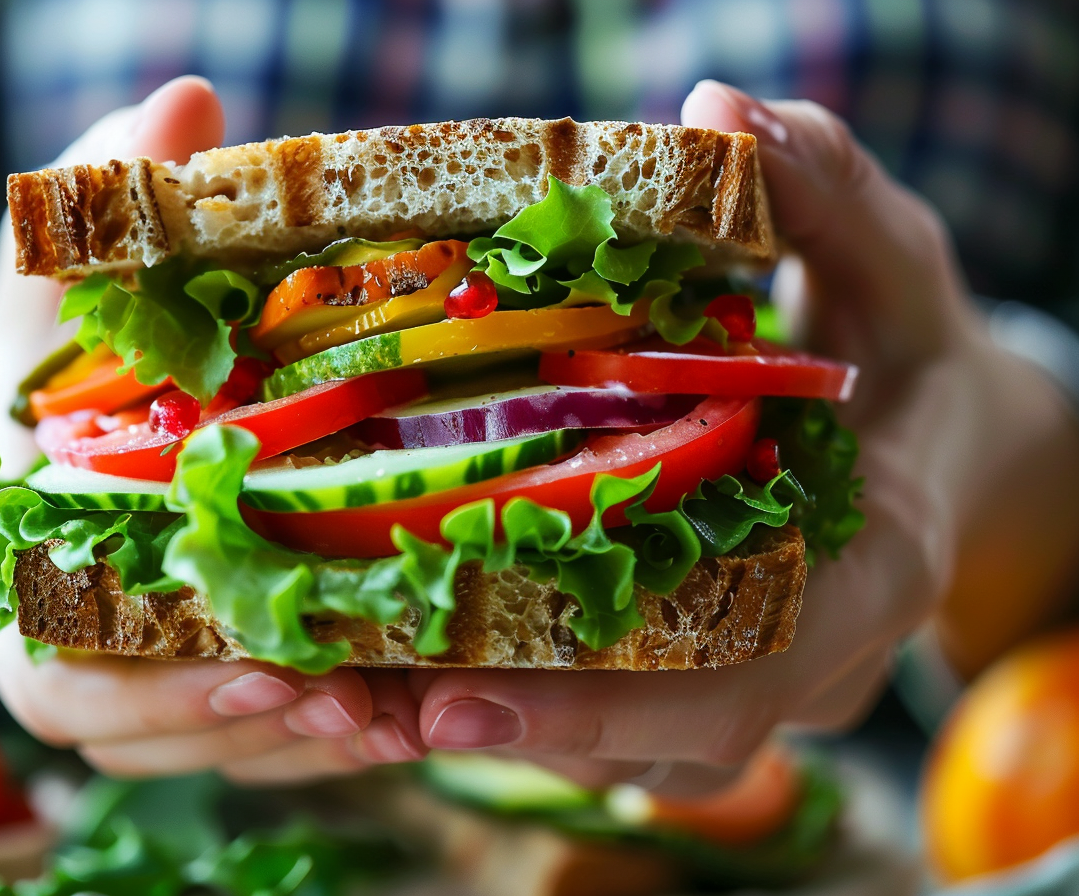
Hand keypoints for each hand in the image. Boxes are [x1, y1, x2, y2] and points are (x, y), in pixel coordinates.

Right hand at [0, 78, 423, 782]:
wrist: (68, 423)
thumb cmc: (61, 359)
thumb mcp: (75, 278)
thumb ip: (112, 204)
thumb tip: (184, 106)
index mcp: (33, 570)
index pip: (61, 673)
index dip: (146, 689)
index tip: (257, 663)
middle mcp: (87, 640)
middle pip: (152, 734)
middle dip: (252, 728)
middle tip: (353, 699)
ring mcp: (153, 667)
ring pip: (218, 749)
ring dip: (308, 744)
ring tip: (404, 716)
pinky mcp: (220, 671)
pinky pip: (263, 739)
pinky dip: (329, 736)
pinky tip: (410, 713)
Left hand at [408, 81, 1078, 793]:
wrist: (936, 434)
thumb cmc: (905, 341)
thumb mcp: (885, 254)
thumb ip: (820, 186)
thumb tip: (717, 110)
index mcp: (874, 563)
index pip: (745, 669)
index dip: (607, 701)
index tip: (462, 701)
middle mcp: (816, 650)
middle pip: (660, 735)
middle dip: (512, 729)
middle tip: (369, 705)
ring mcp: (765, 674)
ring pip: (626, 747)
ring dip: (492, 728)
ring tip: (359, 699)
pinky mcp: (712, 669)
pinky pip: (613, 717)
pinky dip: (516, 702)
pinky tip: (410, 671)